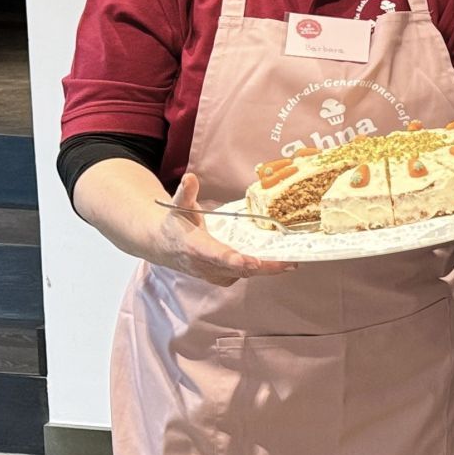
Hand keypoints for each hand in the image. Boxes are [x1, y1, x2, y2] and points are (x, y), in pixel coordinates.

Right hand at [151, 174, 294, 285]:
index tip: (252, 262)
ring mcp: (213, 274)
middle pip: (237, 269)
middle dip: (263, 267)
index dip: (235, 260)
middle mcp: (205, 265)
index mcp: (195, 247)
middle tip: (288, 262)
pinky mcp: (221, 277)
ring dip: (267, 270)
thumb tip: (190, 177)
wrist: (162, 246)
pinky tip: (280, 262)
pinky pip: (243, 275)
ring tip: (291, 262)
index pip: (217, 255)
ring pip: (244, 275)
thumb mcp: (177, 206)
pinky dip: (261, 270)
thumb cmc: (174, 224)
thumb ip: (185, 193)